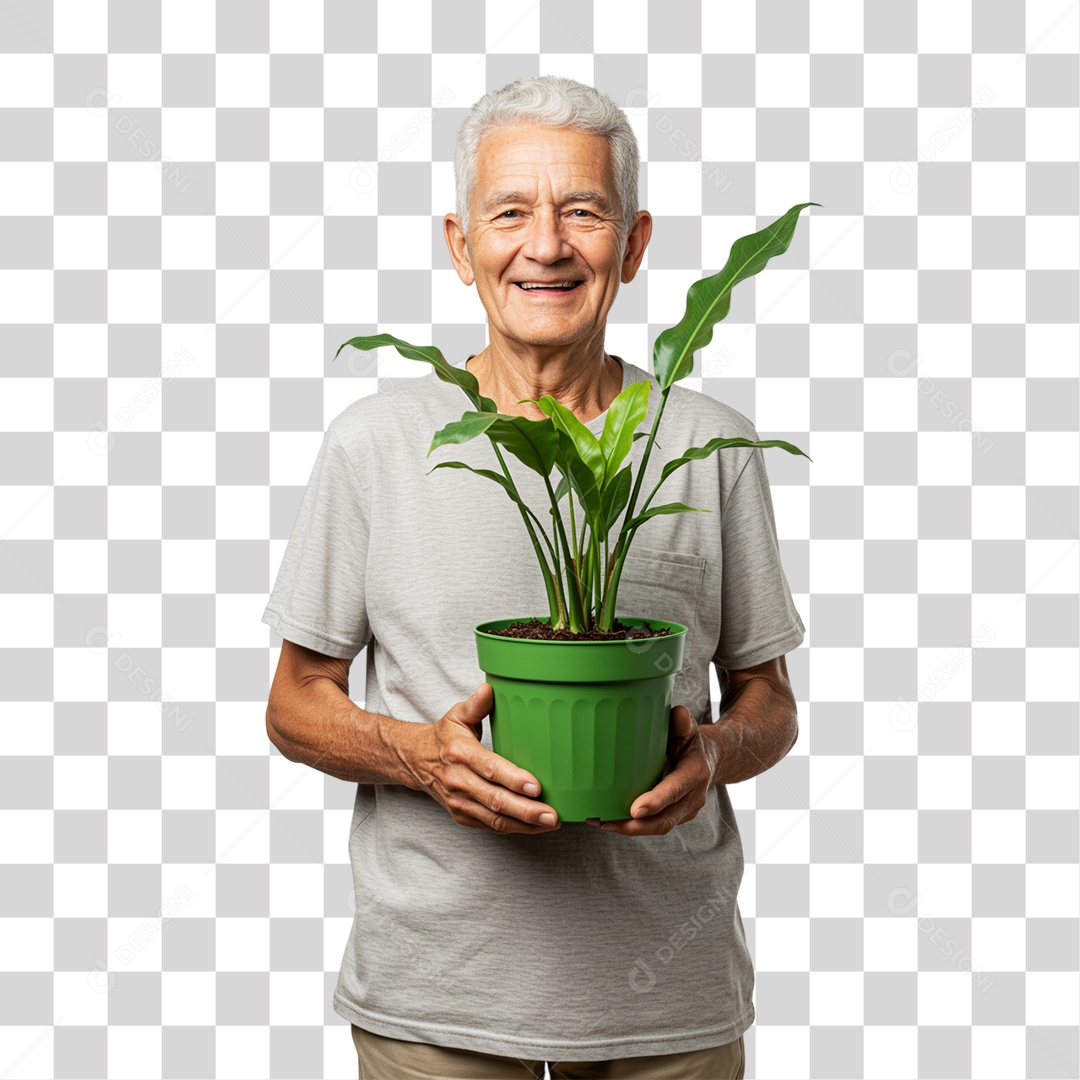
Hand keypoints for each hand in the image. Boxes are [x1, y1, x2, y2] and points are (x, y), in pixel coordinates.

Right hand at [398, 682, 560, 834]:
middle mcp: (458, 780)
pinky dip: (514, 828)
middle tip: (552, 814)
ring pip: (494, 819)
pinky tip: (534, 826)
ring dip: (524, 823)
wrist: (415, 761)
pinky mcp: (461, 815)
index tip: (536, 786)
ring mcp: (459, 801)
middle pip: (495, 799)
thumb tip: (489, 689)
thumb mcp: (457, 715)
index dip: (513, 779)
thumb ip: (476, 704)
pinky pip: (490, 826)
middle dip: (526, 809)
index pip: (489, 768)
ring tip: (550, 822)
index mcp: (460, 753)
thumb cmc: (444, 736)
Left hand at [585, 705, 716, 835]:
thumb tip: (678, 715)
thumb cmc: (692, 741)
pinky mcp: (676, 816)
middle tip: (608, 822)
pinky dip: (634, 826)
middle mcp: (693, 796)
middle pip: (666, 819)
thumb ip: (682, 722)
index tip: (635, 810)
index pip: (676, 789)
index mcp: (695, 773)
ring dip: (630, 829)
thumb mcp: (689, 729)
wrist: (712, 760)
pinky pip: (656, 825)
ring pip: (659, 826)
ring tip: (602, 823)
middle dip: (636, 826)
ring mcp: (686, 810)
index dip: (656, 801)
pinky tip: (611, 821)